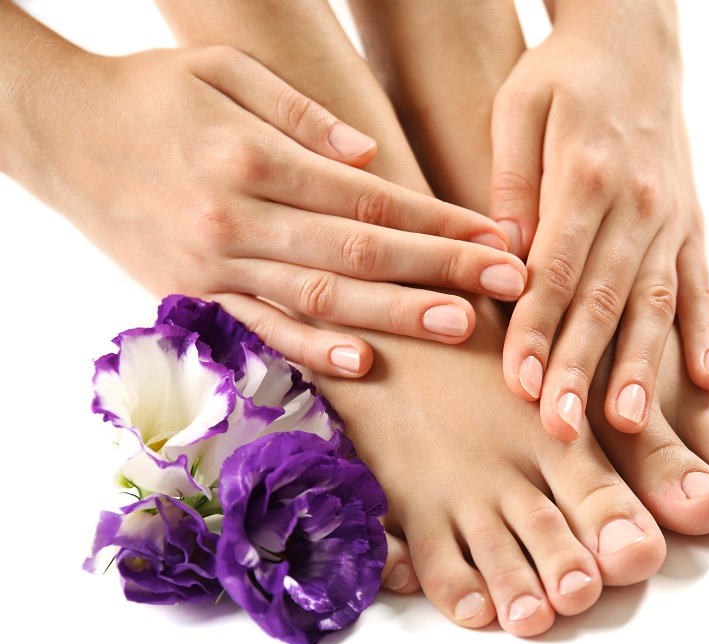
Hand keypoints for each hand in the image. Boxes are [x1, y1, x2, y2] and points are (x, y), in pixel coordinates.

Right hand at [14, 45, 525, 376]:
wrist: (54, 131)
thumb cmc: (148, 92)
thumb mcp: (222, 70)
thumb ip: (301, 116)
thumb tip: (370, 160)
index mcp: (251, 157)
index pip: (367, 198)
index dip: (437, 219)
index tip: (494, 235)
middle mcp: (235, 218)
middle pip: (358, 251)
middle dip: (441, 268)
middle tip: (508, 285)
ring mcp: (212, 265)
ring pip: (319, 297)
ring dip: (395, 314)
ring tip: (461, 324)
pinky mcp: (190, 295)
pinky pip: (259, 330)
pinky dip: (312, 348)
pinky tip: (366, 363)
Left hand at [489, 0, 708, 439]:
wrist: (634, 41)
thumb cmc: (562, 75)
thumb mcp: (518, 110)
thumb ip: (512, 186)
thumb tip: (505, 260)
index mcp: (584, 174)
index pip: (556, 268)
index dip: (538, 329)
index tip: (521, 384)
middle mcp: (637, 201)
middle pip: (605, 298)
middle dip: (583, 367)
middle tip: (564, 428)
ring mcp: (672, 216)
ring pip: (656, 302)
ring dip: (642, 366)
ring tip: (631, 424)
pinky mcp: (692, 223)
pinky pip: (701, 284)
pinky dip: (706, 333)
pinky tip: (707, 381)